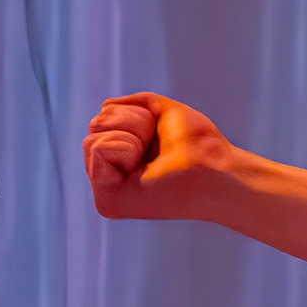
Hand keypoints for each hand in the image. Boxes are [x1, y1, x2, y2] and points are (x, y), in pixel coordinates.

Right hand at [83, 91, 232, 219]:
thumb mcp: (162, 111)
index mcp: (121, 156)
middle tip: (155, 144)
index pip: (102, 118)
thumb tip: (105, 106)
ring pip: (91, 138)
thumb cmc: (198, 144)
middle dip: (130, 122)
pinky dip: (123, 147)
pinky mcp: (107, 202)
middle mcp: (110, 175)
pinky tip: (141, 165)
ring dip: (129, 135)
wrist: (214, 167)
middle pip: (94, 126)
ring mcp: (107, 190)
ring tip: (150, 156)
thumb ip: (134, 104)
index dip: (132, 114)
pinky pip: (96, 151)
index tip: (157, 133)